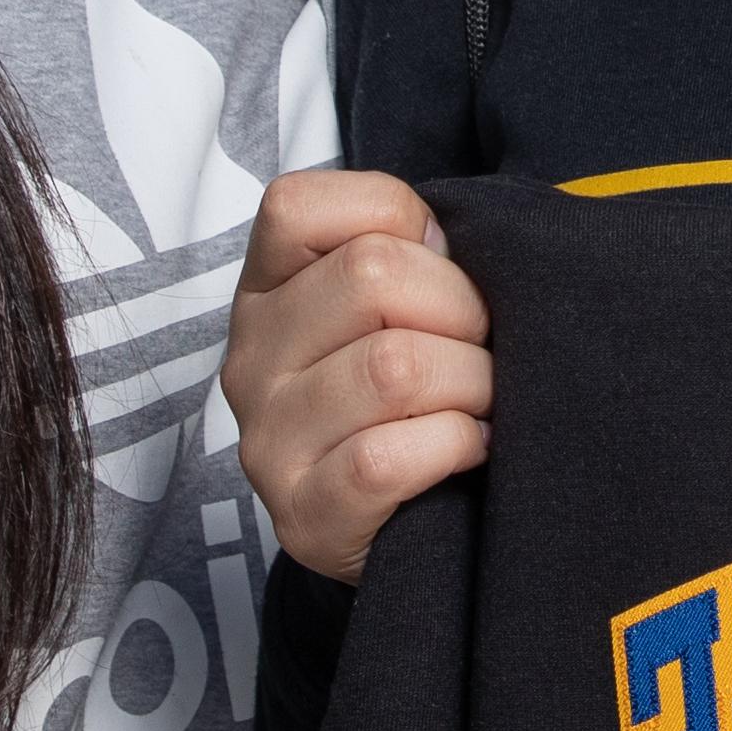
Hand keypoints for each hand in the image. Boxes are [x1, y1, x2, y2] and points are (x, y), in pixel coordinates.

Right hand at [226, 169, 495, 580]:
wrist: (404, 524)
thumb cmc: (413, 393)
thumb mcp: (398, 304)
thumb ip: (412, 250)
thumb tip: (461, 237)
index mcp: (265, 289)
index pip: (298, 206)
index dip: (399, 218)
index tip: (439, 263)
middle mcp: (249, 359)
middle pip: (372, 274)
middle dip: (462, 305)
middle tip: (481, 344)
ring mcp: (268, 441)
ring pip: (394, 367)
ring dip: (472, 381)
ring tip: (480, 399)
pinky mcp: (303, 515)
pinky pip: (386, 459)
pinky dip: (455, 444)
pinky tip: (469, 446)